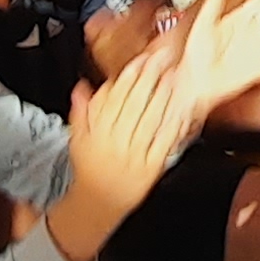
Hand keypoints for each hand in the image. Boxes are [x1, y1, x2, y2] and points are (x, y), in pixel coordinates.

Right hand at [61, 55, 198, 228]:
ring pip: (150, 120)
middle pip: (135, 104)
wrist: (99, 202)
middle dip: (150, 77)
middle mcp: (116, 141)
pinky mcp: (151, 167)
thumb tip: (83, 86)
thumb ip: (81, 111)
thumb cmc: (90, 168)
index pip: (114, 98)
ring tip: (174, 77)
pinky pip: (164, 142)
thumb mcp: (78, 139)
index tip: (140, 59)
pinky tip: (182, 110)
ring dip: (163, 96)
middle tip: (162, 58)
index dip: (129, 76)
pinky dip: (173, 126)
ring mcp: (134, 154)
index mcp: (98, 132)